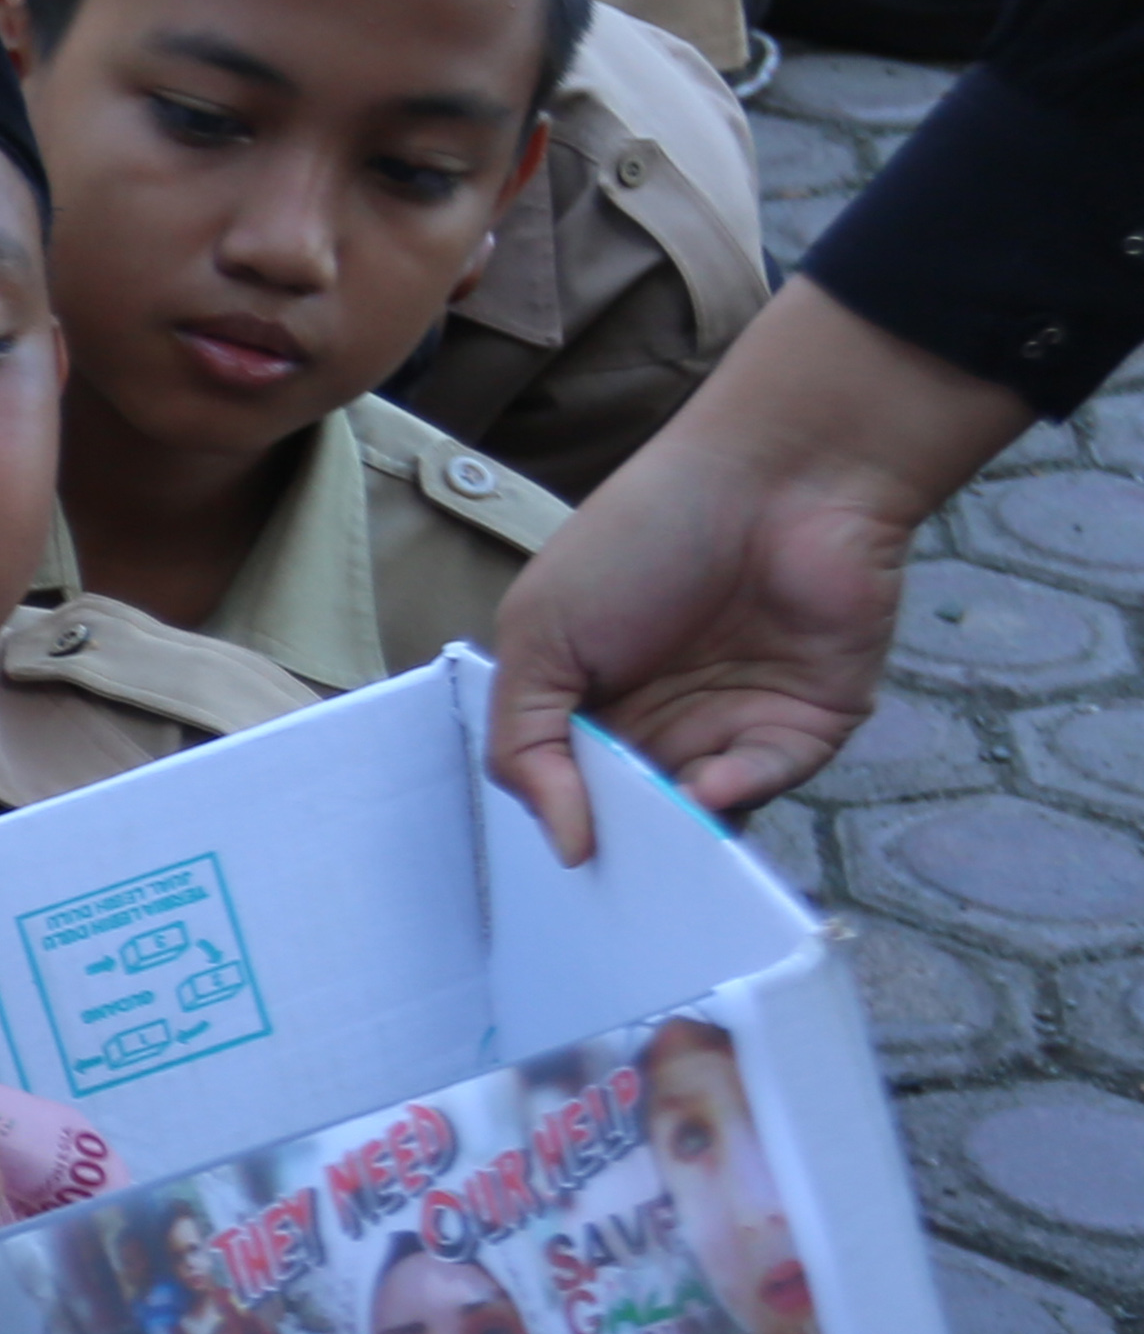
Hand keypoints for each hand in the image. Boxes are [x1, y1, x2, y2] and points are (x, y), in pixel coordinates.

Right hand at [485, 438, 922, 862]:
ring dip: (681, 828)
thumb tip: (565, 847)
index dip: (563, 818)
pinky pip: (771, 781)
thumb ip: (525, 745)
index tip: (558, 847)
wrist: (772, 475)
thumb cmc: (641, 535)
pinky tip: (707, 786)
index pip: (570, 785)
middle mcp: (665, 716)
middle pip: (638, 813)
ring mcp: (737, 721)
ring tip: (658, 826)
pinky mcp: (808, 721)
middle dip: (624, 840)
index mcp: (591, 697)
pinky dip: (737, 794)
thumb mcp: (539, 636)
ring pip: (706, 812)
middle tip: (611, 859)